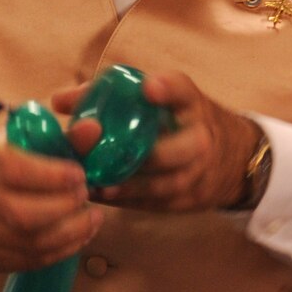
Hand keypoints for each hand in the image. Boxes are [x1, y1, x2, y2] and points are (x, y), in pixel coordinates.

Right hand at [0, 118, 104, 271]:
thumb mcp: (2, 139)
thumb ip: (50, 136)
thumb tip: (92, 129)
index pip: (23, 174)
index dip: (58, 176)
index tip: (77, 173)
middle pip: (31, 214)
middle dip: (68, 206)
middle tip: (85, 194)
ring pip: (33, 242)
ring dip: (72, 232)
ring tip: (92, 218)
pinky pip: (26, 261)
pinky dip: (57, 252)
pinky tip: (75, 240)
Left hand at [51, 71, 257, 213]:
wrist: (232, 158)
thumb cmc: (178, 122)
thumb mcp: (157, 101)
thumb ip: (107, 97)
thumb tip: (59, 102)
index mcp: (190, 103)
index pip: (183, 90)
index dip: (167, 89)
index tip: (148, 89)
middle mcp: (201, 135)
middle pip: (179, 147)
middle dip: (143, 155)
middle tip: (104, 157)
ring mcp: (200, 170)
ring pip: (166, 182)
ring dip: (130, 186)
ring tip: (98, 185)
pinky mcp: (191, 198)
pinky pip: (158, 202)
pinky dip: (129, 201)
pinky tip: (104, 197)